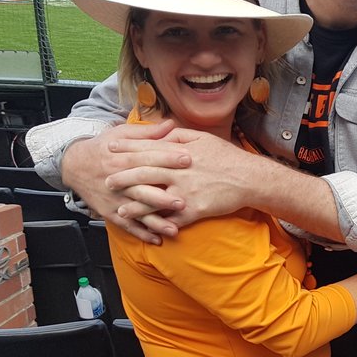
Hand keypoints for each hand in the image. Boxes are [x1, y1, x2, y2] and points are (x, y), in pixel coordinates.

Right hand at [60, 120, 191, 242]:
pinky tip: (157, 240)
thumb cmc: (103, 147)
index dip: (167, 158)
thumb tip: (172, 124)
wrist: (73, 164)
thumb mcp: (121, 134)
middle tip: (183, 202)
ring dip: (154, 221)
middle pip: (142, 188)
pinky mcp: (110, 211)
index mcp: (122, 158)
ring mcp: (114, 198)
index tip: (188, 159)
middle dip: (161, 196)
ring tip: (174, 229)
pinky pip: (126, 224)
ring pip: (136, 211)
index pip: (147, 158)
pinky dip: (141, 233)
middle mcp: (118, 180)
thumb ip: (148, 132)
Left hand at [104, 128, 263, 227]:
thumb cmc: (227, 157)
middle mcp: (180, 171)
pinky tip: (146, 226)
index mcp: (181, 152)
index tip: (110, 148)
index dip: (127, 148)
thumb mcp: (203, 138)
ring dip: (134, 204)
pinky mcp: (194, 209)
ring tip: (120, 208)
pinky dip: (157, 222)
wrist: (250, 178)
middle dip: (123, 177)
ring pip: (153, 198)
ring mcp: (186, 192)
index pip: (147, 148)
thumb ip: (179, 134)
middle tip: (106, 180)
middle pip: (144, 173)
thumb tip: (161, 131)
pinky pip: (172, 217)